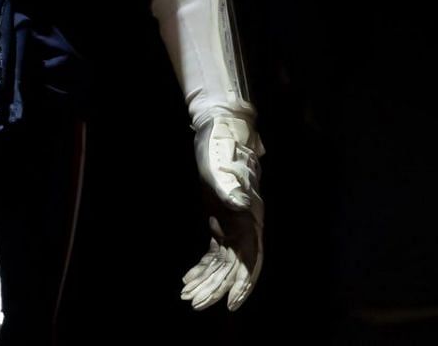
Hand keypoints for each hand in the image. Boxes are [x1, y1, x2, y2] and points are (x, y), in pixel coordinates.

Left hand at [181, 113, 263, 311]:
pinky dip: (202, 267)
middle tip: (194, 303)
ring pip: (223, 264)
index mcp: (251, 221)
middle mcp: (246, 228)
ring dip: (206, 281)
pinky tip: (187, 278)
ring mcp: (233, 227)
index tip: (231, 304)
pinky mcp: (221, 224)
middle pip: (233, 268)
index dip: (243, 285)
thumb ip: (233, 190)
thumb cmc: (222, 152)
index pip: (250, 262)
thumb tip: (242, 205)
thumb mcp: (223, 170)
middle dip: (216, 288)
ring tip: (186, 295)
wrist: (220, 133)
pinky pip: (214, 254)